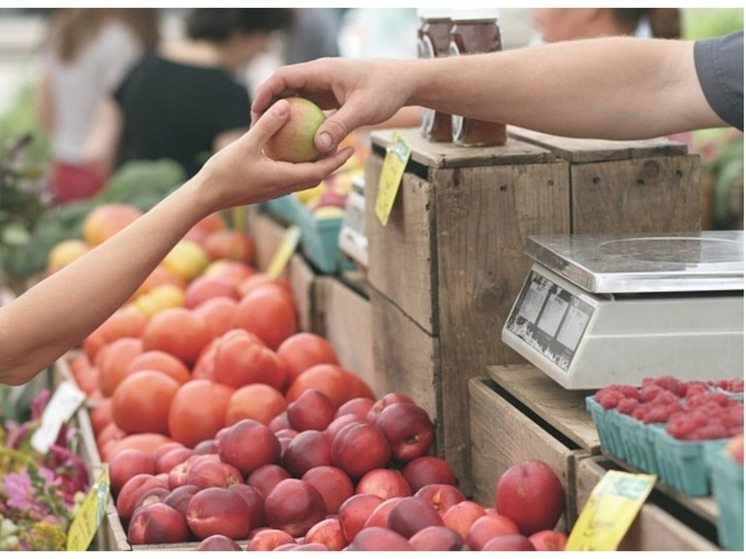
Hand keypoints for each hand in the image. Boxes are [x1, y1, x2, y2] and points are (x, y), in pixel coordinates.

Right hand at [196, 98, 354, 212]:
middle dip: (333, 163)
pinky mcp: (265, 188)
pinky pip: (289, 176)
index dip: (337, 160)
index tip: (352, 148)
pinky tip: (294, 151)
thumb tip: (286, 105)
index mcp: (284, 178)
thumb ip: (267, 125)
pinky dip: (299, 166)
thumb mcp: (246, 144)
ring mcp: (274, 189)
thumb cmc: (224, 173)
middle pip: (316, 176)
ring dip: (317, 165)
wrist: (205, 197)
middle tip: (346, 146)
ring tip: (324, 147)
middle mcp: (284, 187)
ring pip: (303, 178)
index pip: (320, 171)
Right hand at [251, 58, 412, 154]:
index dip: (265, 93)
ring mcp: (325, 87)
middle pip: (285, 88)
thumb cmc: (386, 90)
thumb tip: (319, 147)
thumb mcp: (363, 110)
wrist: (405, 82)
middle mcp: (320, 76)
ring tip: (272, 138)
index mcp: (321, 71)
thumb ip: (340, 127)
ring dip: (284, 116)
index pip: (283, 77)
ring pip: (296, 99)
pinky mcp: (332, 98)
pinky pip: (310, 109)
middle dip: (269, 107)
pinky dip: (301, 122)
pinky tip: (297, 143)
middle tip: (258, 130)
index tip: (255, 113)